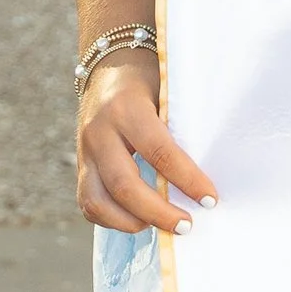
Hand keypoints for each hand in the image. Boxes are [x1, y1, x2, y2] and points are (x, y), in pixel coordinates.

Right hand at [75, 56, 216, 235]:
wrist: (110, 65)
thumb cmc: (149, 78)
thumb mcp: (166, 90)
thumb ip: (179, 126)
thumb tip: (206, 173)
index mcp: (126, 108)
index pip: (159, 151)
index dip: (187, 179)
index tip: (210, 199)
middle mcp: (99, 131)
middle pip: (124, 185)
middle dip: (158, 213)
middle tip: (186, 225)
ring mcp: (84, 151)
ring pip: (98, 202)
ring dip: (132, 223)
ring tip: (163, 226)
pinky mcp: (80, 166)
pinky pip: (88, 203)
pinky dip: (113, 220)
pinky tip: (139, 220)